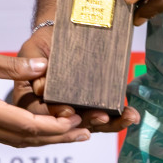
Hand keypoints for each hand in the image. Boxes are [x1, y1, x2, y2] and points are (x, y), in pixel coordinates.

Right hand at [0, 43, 89, 146]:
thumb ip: (11, 65)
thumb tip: (42, 69)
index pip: (27, 126)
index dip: (54, 126)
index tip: (75, 120)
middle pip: (26, 140)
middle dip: (57, 138)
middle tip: (85, 134)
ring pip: (16, 140)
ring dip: (44, 139)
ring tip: (70, 134)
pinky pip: (5, 135)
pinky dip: (27, 134)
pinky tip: (39, 128)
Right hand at [8, 24, 140, 132]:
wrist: (59, 37)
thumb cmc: (43, 43)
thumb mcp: (32, 49)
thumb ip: (32, 64)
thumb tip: (40, 88)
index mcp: (30, 102)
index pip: (40, 116)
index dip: (55, 117)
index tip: (68, 112)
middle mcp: (51, 114)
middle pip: (68, 126)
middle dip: (88, 122)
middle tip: (103, 116)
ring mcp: (72, 114)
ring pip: (88, 125)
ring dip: (109, 124)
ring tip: (127, 117)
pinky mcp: (88, 111)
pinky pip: (101, 120)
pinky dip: (117, 119)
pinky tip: (131, 116)